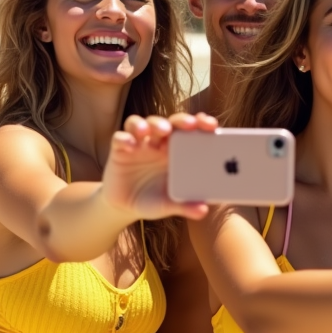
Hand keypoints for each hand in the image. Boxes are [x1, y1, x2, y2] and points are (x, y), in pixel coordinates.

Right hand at [100, 112, 216, 221]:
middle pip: (170, 122)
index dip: (201, 123)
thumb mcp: (168, 204)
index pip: (190, 131)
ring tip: (160, 131)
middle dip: (180, 120)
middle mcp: (158, 143)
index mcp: (176, 152)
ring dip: (152, 123)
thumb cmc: (152, 200)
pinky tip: (130, 145)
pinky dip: (125, 138)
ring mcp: (139, 144)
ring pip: (144, 123)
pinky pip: (120, 137)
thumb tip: (203, 212)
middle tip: (189, 125)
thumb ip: (184, 206)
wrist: (123, 207)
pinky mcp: (119, 149)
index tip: (212, 125)